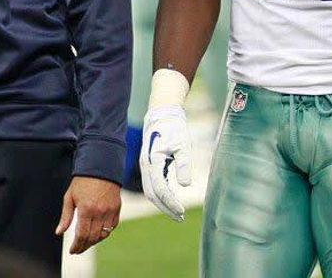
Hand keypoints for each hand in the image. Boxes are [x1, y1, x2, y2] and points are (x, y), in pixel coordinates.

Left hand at [56, 175, 120, 253]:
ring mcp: (110, 210)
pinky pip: (112, 226)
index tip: (72, 250)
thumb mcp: (70, 197)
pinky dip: (105, 232)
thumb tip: (59, 232)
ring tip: (87, 242)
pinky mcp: (117, 208)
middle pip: (93, 237)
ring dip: (95, 241)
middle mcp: (99, 212)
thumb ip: (66, 216)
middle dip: (84, 246)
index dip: (77, 246)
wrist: (100, 167)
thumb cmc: (82, 181)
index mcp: (86, 209)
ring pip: (103, 234)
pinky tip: (98, 232)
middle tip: (78, 249)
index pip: (82, 235)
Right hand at [139, 104, 190, 220]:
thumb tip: (185, 185)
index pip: (160, 189)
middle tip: (180, 218)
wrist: (162, 114)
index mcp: (153, 161)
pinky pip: (152, 185)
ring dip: (162, 204)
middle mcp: (146, 166)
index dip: (171, 203)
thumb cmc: (174, 128)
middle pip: (152, 195)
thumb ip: (184, 164)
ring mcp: (146, 166)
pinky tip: (172, 199)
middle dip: (166, 208)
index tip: (182, 212)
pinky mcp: (149, 165)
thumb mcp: (183, 144)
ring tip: (177, 213)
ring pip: (150, 191)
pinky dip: (161, 195)